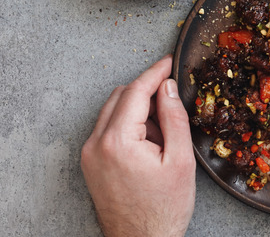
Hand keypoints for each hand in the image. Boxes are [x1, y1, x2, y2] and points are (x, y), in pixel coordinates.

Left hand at [81, 55, 195, 236]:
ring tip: (163, 133)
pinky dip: (128, 124)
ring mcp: (89, 154)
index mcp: (117, 142)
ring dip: (137, 109)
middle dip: (147, 91)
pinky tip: (149, 143)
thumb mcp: (180, 161)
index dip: (155, 72)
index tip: (169, 61)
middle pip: (120, 96)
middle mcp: (96, 144)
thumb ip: (174, 118)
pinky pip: (108, 128)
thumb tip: (167, 87)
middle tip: (172, 99)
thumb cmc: (162, 209)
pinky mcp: (90, 162)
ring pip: (113, 110)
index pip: (135, 91)